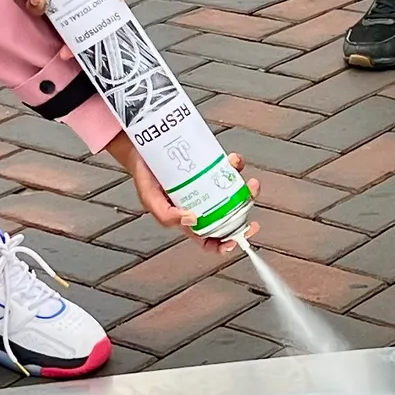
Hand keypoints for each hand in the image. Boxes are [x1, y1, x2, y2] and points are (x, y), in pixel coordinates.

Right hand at [111, 130, 257, 246]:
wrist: (142, 150)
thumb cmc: (146, 179)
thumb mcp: (151, 201)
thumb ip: (167, 215)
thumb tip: (193, 221)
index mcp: (189, 218)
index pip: (209, 238)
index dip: (224, 245)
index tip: (235, 241)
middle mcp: (203, 203)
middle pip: (229, 217)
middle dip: (244, 218)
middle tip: (252, 219)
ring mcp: (210, 184)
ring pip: (235, 192)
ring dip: (247, 190)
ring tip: (249, 183)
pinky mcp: (212, 165)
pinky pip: (230, 167)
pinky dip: (236, 164)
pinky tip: (233, 160)